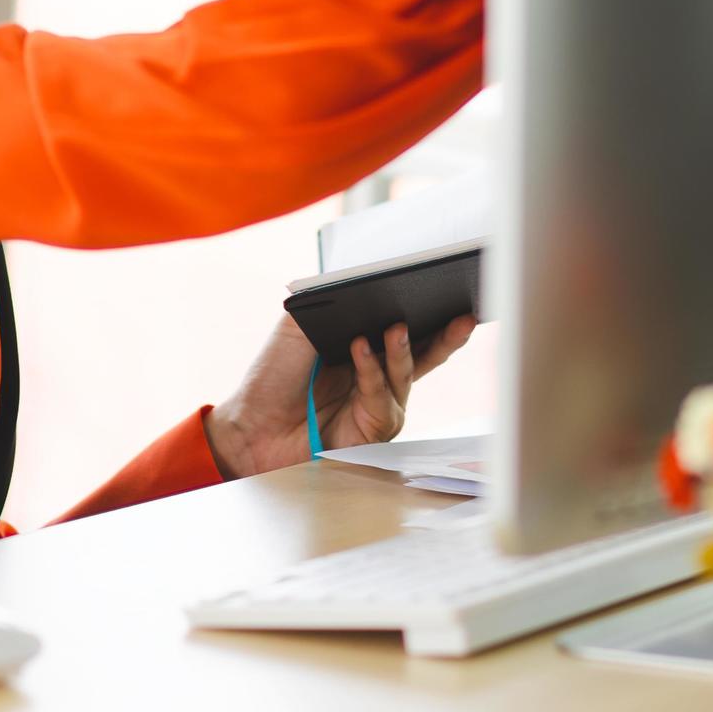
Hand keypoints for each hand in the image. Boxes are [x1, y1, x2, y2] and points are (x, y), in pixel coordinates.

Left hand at [205, 313, 478, 478]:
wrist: (251, 427)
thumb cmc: (273, 377)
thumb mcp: (298, 327)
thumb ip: (330, 303)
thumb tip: (364, 281)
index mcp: (364, 348)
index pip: (407, 329)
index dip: (431, 314)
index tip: (450, 292)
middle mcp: (377, 375)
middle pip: (423, 354)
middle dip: (446, 335)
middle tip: (462, 316)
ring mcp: (377, 404)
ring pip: (405, 374)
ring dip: (402, 349)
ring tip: (396, 327)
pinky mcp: (371, 430)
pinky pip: (383, 398)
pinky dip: (373, 372)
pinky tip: (361, 350)